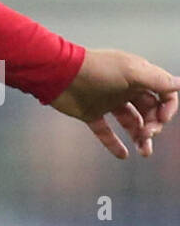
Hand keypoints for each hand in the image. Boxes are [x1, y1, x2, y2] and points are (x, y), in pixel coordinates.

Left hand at [51, 49, 179, 158]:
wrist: (58, 75)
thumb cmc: (95, 70)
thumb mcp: (131, 72)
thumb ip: (157, 80)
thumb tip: (179, 83)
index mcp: (137, 76)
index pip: (162, 93)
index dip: (167, 107)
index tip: (162, 119)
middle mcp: (124, 88)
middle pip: (148, 110)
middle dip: (153, 125)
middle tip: (148, 135)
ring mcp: (107, 101)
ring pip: (130, 122)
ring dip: (139, 137)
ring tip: (143, 152)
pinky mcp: (91, 113)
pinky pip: (106, 131)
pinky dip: (114, 143)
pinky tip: (123, 155)